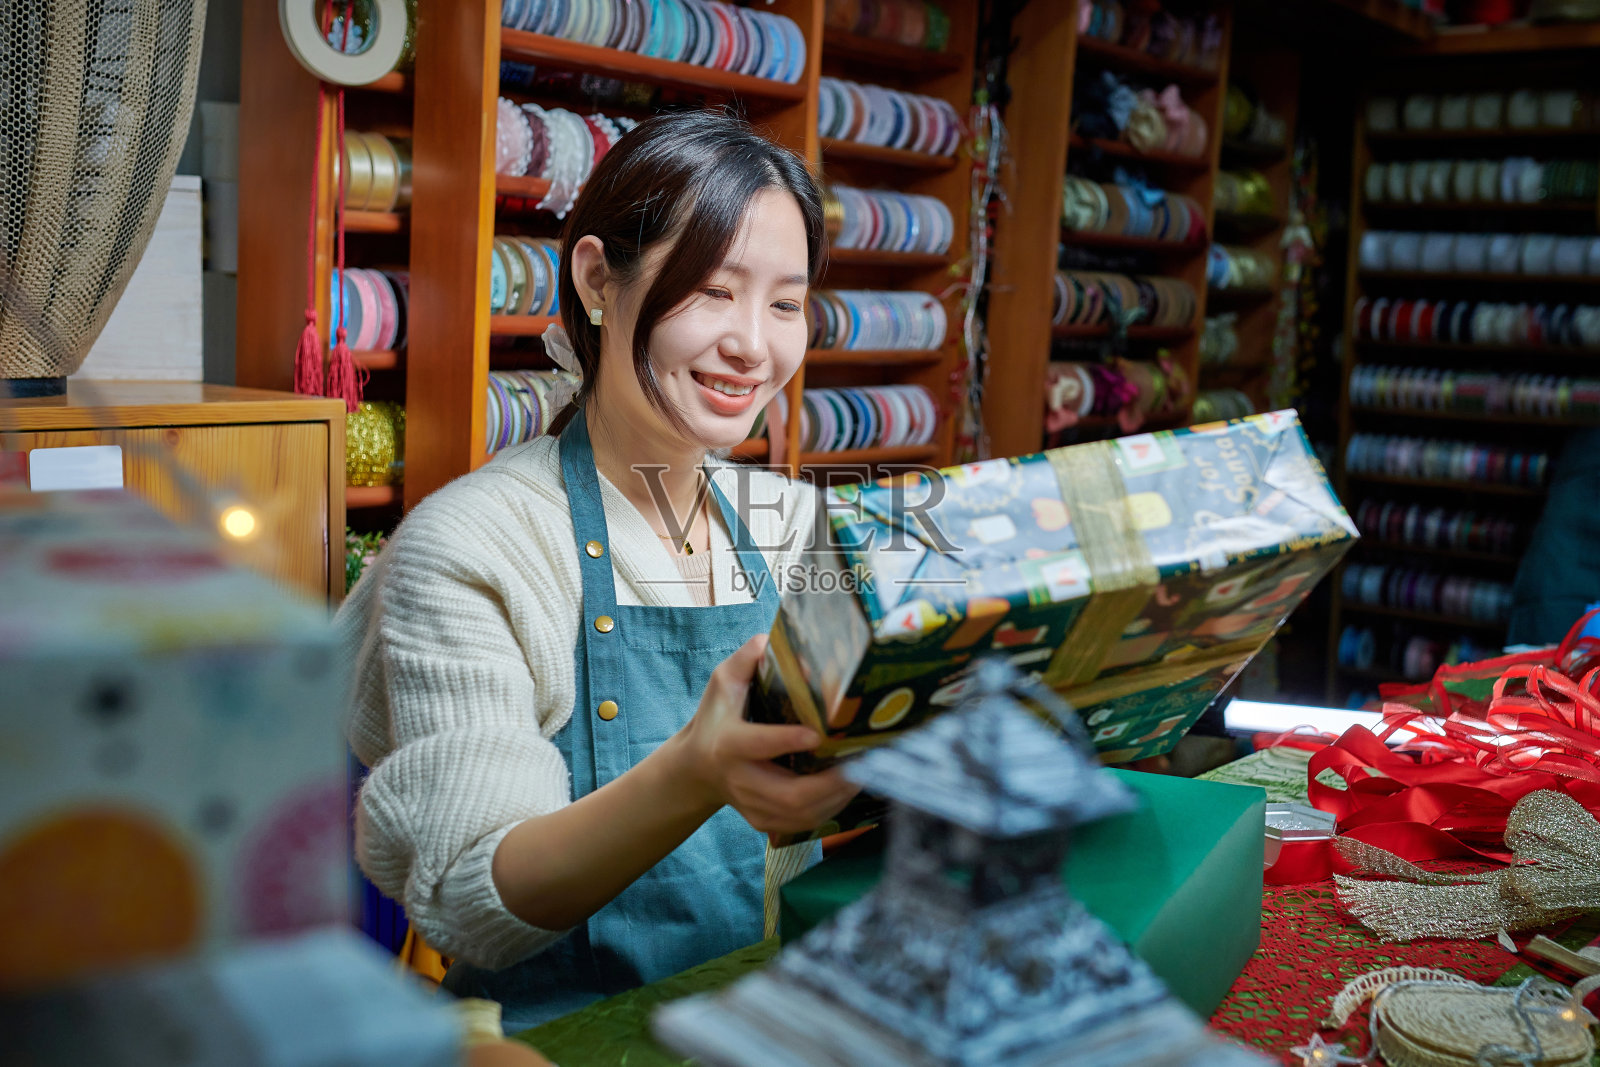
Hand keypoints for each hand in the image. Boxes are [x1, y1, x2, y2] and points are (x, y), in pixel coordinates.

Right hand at [671, 634, 860, 834]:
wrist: (697, 769)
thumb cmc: (716, 719)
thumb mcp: (722, 683)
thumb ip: (746, 660)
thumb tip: (771, 641)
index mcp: (728, 744)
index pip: (758, 745)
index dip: (786, 741)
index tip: (817, 733)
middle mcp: (740, 780)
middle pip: (788, 795)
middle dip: (829, 784)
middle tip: (859, 763)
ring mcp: (753, 806)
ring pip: (800, 814)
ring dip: (837, 797)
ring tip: (863, 772)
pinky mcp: (764, 822)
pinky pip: (803, 823)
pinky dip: (830, 809)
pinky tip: (848, 788)